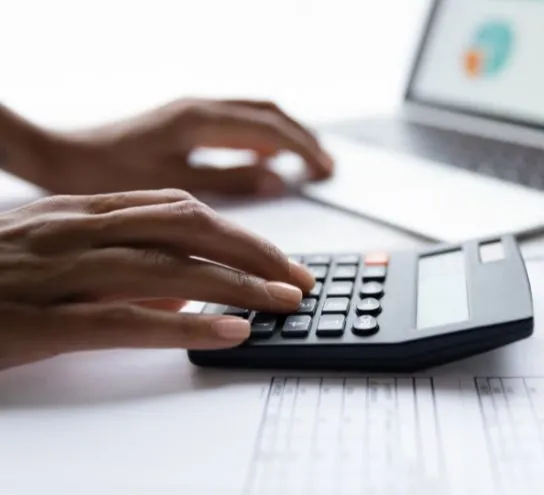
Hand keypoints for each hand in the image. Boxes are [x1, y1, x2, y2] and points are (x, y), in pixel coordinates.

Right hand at [0, 189, 314, 370]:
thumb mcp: (58, 252)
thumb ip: (122, 260)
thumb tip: (186, 284)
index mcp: (85, 212)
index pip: (182, 211)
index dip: (240, 233)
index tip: (280, 258)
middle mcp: (80, 231)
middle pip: (189, 229)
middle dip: (256, 254)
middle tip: (301, 280)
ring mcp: (61, 272)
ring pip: (168, 267)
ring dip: (238, 286)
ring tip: (284, 305)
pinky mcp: (42, 321)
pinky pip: (126, 319)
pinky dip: (185, 324)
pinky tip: (229, 331)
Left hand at [32, 98, 333, 195]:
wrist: (63, 155)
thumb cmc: (106, 173)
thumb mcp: (172, 184)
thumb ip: (228, 181)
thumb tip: (275, 181)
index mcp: (200, 119)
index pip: (269, 128)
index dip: (303, 149)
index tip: (325, 170)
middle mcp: (201, 107)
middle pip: (270, 114)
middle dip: (303, 139)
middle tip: (326, 167)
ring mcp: (194, 111)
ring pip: (256, 115)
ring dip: (286, 136)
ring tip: (308, 161)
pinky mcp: (187, 121)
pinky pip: (238, 122)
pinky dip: (262, 138)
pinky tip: (266, 159)